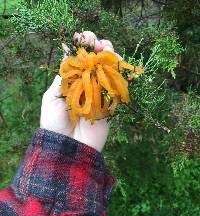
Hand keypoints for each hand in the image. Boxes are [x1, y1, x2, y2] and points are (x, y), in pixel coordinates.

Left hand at [40, 31, 116, 151]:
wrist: (69, 146)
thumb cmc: (55, 123)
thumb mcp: (53, 97)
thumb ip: (63, 77)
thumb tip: (68, 53)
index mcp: (70, 82)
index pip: (77, 60)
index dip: (80, 47)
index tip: (81, 36)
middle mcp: (85, 85)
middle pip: (94, 62)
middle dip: (96, 48)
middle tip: (96, 42)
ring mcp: (99, 93)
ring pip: (107, 70)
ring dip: (108, 56)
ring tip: (106, 48)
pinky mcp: (110, 102)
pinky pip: (116, 84)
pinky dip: (117, 72)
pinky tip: (115, 62)